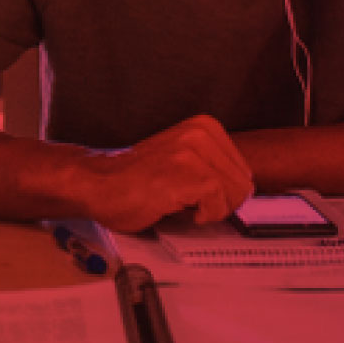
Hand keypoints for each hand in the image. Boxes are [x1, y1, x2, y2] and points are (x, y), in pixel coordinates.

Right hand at [69, 115, 253, 232]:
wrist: (99, 184)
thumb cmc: (135, 180)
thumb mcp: (183, 159)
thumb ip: (213, 166)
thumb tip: (244, 190)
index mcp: (204, 126)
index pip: (243, 170)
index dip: (225, 192)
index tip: (200, 196)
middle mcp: (200, 133)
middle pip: (243, 183)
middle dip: (221, 203)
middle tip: (189, 203)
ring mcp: (193, 152)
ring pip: (235, 194)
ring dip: (212, 210)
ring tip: (183, 204)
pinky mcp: (187, 174)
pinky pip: (219, 204)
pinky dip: (204, 216)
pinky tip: (181, 210)